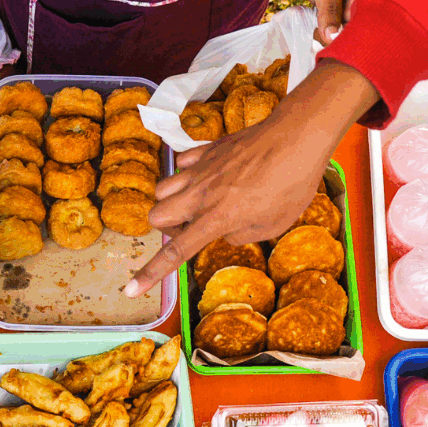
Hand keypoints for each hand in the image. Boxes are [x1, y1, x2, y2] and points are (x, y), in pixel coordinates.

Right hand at [125, 59, 379, 297]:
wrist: (298, 137)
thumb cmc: (292, 184)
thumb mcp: (272, 226)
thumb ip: (240, 235)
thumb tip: (224, 232)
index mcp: (217, 219)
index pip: (176, 253)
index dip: (150, 274)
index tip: (130, 289)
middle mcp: (201, 195)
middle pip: (155, 216)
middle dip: (167, 228)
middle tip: (191, 228)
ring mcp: (201, 169)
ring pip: (162, 189)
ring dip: (172, 201)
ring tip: (197, 203)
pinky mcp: (207, 150)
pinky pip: (181, 164)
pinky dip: (188, 174)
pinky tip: (209, 177)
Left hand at [298, 0, 368, 44]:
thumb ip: (330, 8)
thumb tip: (333, 37)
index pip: (360, 26)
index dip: (346, 39)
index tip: (331, 49)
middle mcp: (356, 2)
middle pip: (349, 30)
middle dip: (335, 40)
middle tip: (318, 43)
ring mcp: (343, 5)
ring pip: (337, 29)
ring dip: (325, 36)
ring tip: (315, 38)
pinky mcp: (331, 6)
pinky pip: (327, 23)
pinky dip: (320, 30)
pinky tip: (314, 34)